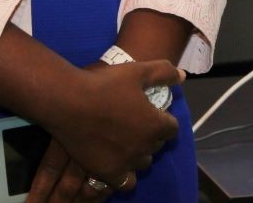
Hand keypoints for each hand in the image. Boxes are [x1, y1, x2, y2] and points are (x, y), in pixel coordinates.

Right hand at [27, 59, 180, 201]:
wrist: (69, 102)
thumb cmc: (106, 85)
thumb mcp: (139, 71)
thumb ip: (165, 73)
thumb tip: (183, 77)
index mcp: (155, 125)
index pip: (172, 129)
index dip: (164, 120)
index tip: (152, 112)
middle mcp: (144, 147)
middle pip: (156, 145)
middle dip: (151, 134)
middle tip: (135, 122)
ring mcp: (125, 162)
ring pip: (142, 163)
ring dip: (139, 153)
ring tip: (126, 141)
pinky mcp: (106, 172)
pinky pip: (125, 182)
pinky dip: (125, 174)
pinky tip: (117, 161)